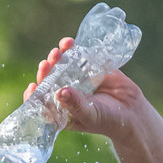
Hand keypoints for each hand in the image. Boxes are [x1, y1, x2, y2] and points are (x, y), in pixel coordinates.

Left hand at [23, 40, 162, 162]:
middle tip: (46, 64)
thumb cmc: (108, 120)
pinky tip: (69, 43)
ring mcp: (76, 79)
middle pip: (48, 81)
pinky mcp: (87, 67)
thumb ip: (76, 105)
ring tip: (58, 51)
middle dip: (45, 72)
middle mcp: (65, 95)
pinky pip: (76, 56)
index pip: (41, 104)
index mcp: (60, 111)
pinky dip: (71, 48)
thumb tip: (60, 92)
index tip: (31, 87)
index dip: (33, 96)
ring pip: (60, 67)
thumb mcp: (90, 115)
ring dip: (56, 58)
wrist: (130, 110)